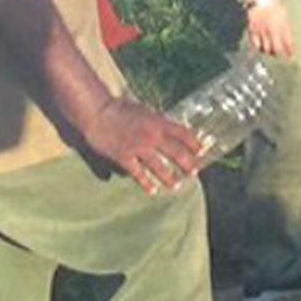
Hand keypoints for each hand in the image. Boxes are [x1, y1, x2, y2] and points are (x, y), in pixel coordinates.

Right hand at [81, 97, 203, 194]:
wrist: (97, 112)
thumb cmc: (120, 109)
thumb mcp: (145, 111)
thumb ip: (157, 122)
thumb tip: (169, 130)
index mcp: (159, 122)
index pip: (183, 133)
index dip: (195, 143)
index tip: (203, 151)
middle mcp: (152, 135)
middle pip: (176, 152)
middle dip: (187, 163)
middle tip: (194, 172)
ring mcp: (138, 147)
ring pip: (159, 167)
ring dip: (169, 178)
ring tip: (175, 186)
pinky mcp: (124, 157)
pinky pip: (138, 174)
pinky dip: (146, 184)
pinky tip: (152, 191)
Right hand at [247, 0, 294, 58]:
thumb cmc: (274, 6)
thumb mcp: (284, 16)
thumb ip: (287, 29)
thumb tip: (290, 43)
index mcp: (282, 26)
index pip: (288, 43)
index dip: (290, 51)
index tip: (291, 56)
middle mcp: (272, 30)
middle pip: (277, 49)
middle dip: (280, 55)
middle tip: (282, 57)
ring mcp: (262, 31)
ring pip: (266, 49)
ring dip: (270, 53)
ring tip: (272, 53)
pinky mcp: (253, 31)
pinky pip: (256, 45)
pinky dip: (260, 48)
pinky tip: (262, 48)